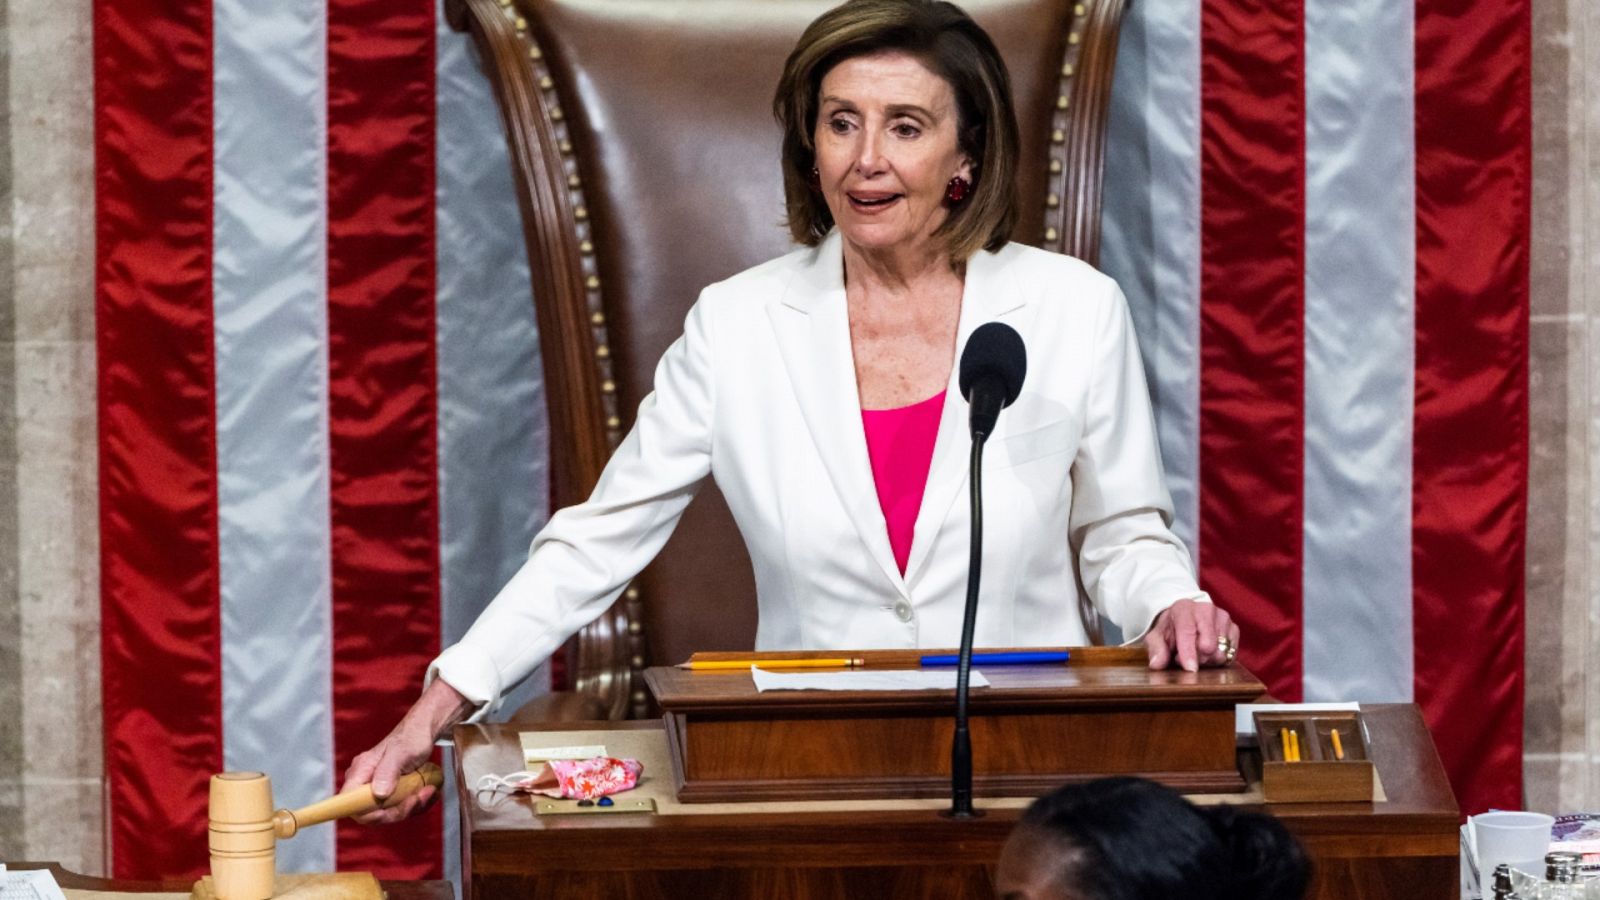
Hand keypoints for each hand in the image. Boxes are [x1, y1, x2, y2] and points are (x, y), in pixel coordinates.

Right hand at [342, 678, 473, 824]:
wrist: (424, 733)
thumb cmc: (411, 737)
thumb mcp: (401, 753)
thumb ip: (388, 771)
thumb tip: (378, 794)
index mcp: (361, 771)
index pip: (348, 801)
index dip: (364, 813)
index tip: (385, 813)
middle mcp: (366, 782)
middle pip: (372, 813)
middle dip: (397, 810)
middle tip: (418, 798)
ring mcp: (378, 788)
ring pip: (390, 813)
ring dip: (411, 806)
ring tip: (428, 790)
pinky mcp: (391, 793)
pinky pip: (400, 808)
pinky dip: (416, 803)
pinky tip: (427, 790)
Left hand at [1143, 598, 1238, 671]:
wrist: (1186, 616)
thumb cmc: (1171, 628)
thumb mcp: (1156, 637)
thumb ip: (1156, 649)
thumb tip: (1156, 664)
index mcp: (1184, 608)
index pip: (1188, 632)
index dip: (1189, 652)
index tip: (1190, 668)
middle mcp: (1206, 610)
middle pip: (1208, 645)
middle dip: (1196, 658)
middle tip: (1184, 657)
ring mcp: (1223, 618)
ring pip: (1220, 653)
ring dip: (1207, 660)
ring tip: (1196, 652)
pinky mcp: (1234, 628)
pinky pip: (1230, 655)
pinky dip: (1218, 658)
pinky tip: (1208, 652)